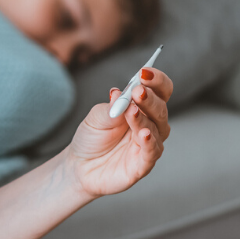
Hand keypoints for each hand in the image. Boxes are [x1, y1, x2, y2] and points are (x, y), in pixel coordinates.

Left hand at [64, 68, 172, 198]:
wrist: (79, 165)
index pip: (159, 90)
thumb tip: (118, 92)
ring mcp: (149, 144)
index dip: (156, 80)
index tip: (145, 72)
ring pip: (156, 129)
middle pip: (160, 108)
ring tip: (132, 111)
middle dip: (150, 98)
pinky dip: (150, 143)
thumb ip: (110, 107)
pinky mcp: (143, 164)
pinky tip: (143, 134)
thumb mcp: (96, 116)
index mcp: (143, 107)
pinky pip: (151, 152)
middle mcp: (151, 124)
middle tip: (138, 91)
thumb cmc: (92, 137)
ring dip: (145, 118)